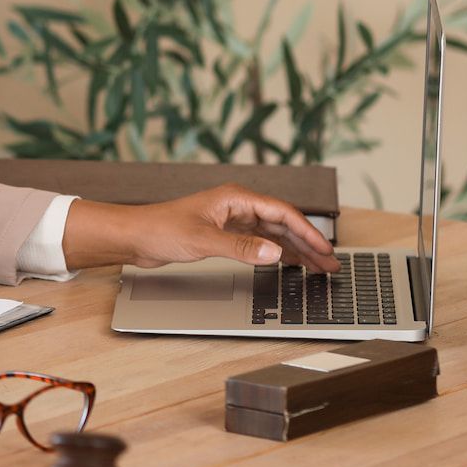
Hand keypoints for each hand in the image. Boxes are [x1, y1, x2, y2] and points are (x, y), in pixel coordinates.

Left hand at [61, 183, 339, 273]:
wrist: (136, 236)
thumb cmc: (161, 229)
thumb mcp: (204, 240)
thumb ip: (241, 247)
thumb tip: (275, 254)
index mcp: (236, 198)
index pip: (282, 212)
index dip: (307, 232)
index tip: (325, 250)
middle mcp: (238, 206)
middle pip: (283, 223)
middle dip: (308, 244)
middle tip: (330, 264)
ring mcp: (232, 220)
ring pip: (274, 234)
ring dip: (296, 250)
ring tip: (318, 268)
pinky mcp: (225, 234)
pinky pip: (260, 242)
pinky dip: (277, 253)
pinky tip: (289, 264)